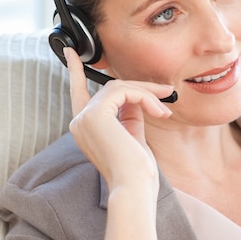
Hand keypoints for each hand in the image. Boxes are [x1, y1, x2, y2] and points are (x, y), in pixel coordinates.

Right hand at [64, 47, 172, 190]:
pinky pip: (124, 91)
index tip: (72, 52)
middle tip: (168, 93)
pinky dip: (146, 97)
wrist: (134, 187)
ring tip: (166, 108)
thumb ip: (130, 115)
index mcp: (86, 128)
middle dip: (142, 88)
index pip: (78, 92)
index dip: (74, 70)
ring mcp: (84, 118)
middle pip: (111, 88)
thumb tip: (137, 98)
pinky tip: (159, 112)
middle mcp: (79, 121)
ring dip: (148, 93)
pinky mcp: (95, 114)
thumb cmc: (137, 171)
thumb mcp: (133, 137)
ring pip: (119, 86)